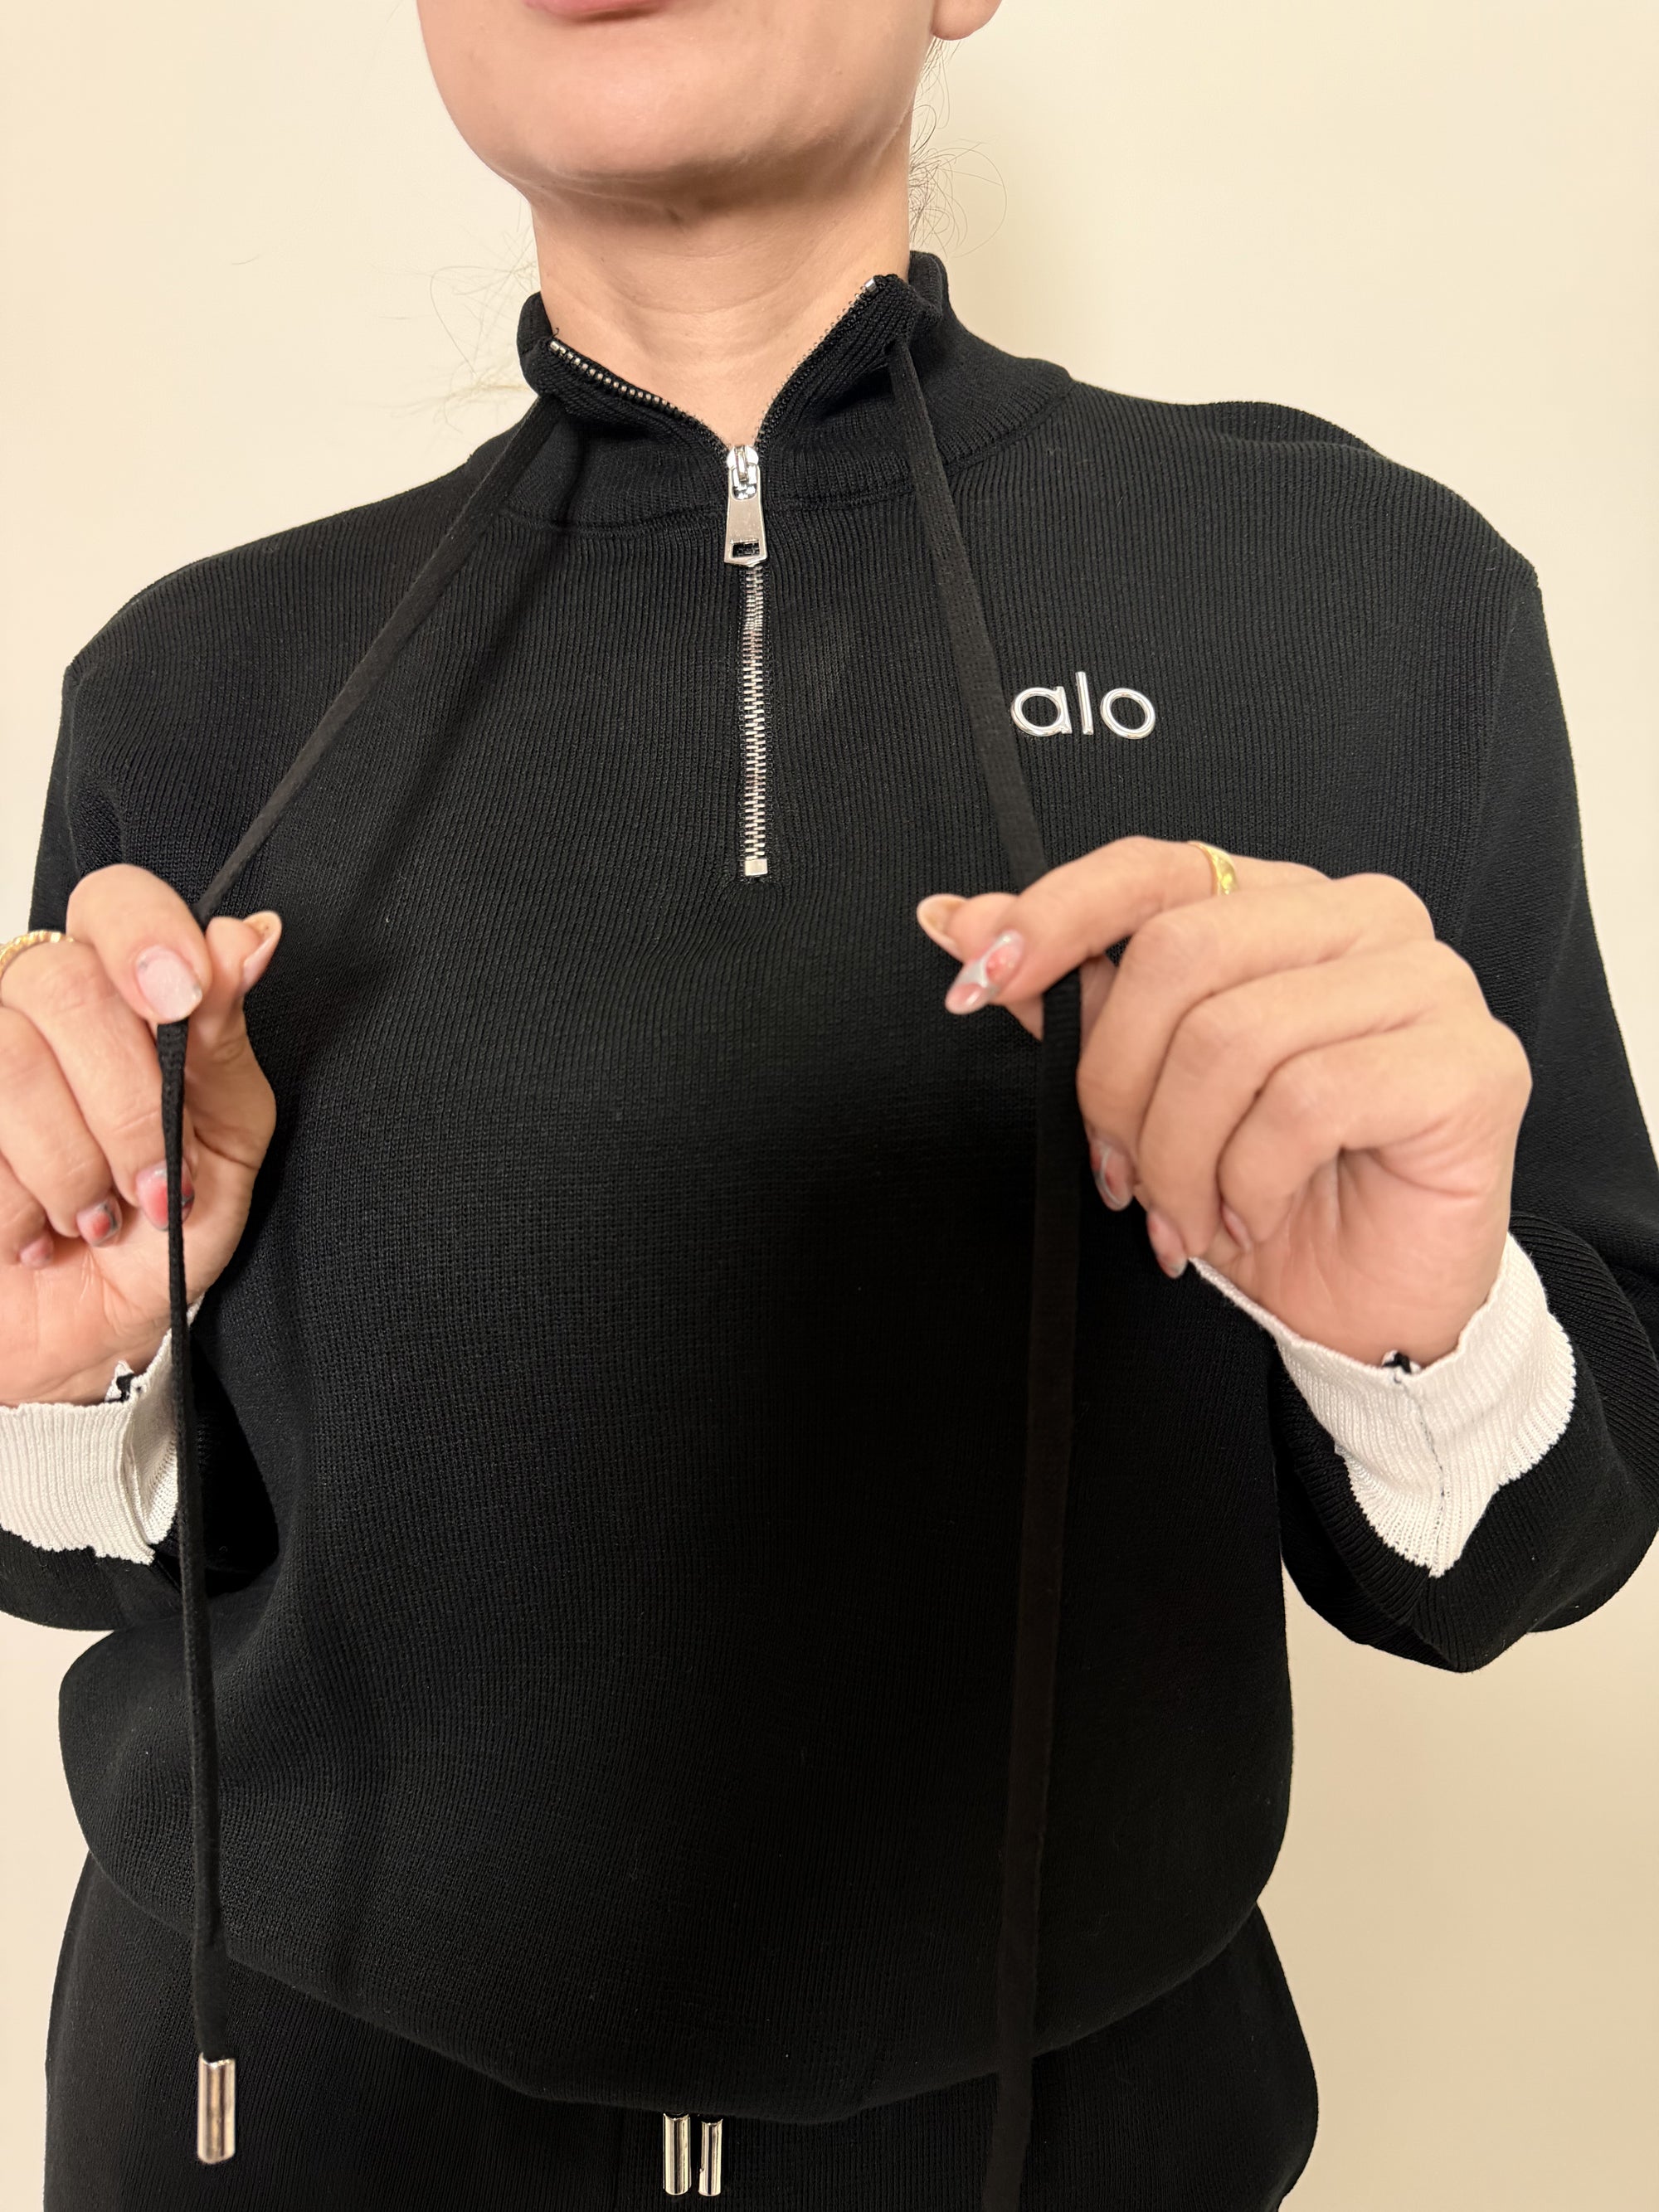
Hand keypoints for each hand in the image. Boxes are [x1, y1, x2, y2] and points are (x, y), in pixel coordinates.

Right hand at [0, 866, 280, 1406]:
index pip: (115, 902)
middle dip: (127, 1099)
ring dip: (73, 1162)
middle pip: (64, 981)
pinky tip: (32, 1232)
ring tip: (95, 1217)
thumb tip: (251, 937)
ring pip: (11, 1058)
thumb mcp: (223, 1144)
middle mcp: (33, 1006)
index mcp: (117, 994)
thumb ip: (225, 1043)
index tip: (185, 994)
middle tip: (157, 1182)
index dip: (148, 934)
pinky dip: (17, 1200)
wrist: (81, 1336)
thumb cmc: (158, 1232)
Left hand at [915, 835, 1531, 1366]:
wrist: (1368, 1310)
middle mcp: (1363, 919)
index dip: (1055, 917)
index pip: (1154, 868)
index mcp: (1282, 903)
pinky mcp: (1471, 1065)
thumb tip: (958, 920)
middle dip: (1117, 1085)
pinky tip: (1255, 1213)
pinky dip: (1252, 1180)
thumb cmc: (1268, 1192)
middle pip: (1181, 955)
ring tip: (1191, 1213)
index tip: (976, 982)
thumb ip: (1071, 996)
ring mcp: (1429, 983)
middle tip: (1120, 1173)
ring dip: (1181, 1155)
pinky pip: (1306, 1102)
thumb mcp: (1147, 1089)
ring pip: (1235, 1037)